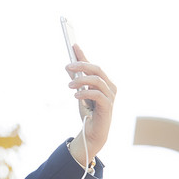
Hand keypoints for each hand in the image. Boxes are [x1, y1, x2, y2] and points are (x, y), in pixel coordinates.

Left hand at [66, 44, 116, 163]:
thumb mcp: (80, 94)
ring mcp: (110, 96)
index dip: (83, 55)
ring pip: (97, 80)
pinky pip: (98, 94)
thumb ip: (77, 81)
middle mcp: (110, 86)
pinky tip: (75, 95)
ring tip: (69, 85)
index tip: (73, 45)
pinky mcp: (108, 106)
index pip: (93, 65)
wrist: (92, 133)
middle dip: (82, 65)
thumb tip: (69, 66)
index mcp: (104, 82)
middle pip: (97, 69)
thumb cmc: (88, 113)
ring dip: (82, 80)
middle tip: (68, 66)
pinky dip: (85, 93)